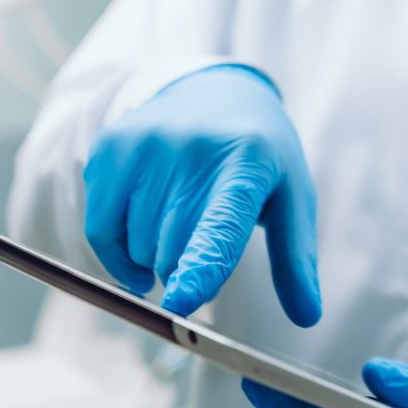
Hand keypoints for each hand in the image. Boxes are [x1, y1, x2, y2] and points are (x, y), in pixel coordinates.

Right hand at [81, 64, 320, 324]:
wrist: (213, 90)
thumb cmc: (259, 157)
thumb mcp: (291, 197)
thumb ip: (295, 259)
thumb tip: (307, 316)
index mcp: (247, 162)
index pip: (220, 224)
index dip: (201, 265)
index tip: (181, 303)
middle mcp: (191, 148)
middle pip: (172, 249)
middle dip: (186, 271)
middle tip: (204, 253)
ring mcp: (145, 144)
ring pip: (137, 247)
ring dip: (155, 259)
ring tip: (179, 226)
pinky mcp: (110, 148)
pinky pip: (100, 230)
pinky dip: (118, 255)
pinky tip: (141, 246)